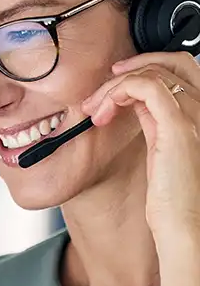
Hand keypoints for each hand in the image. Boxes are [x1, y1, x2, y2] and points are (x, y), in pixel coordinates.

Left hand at [84, 52, 199, 249]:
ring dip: (114, 86)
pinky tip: (104, 112)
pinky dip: (119, 92)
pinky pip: (146, 88)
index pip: (179, 67)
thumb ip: (153, 122)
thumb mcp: (162, 149)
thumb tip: (130, 101)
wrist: (184, 223)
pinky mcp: (177, 126)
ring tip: (95, 109)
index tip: (116, 80)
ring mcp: (193, 115)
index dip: (146, 65)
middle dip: (130, 68)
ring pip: (152, 73)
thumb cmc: (173, 197)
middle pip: (170, 62)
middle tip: (101, 90)